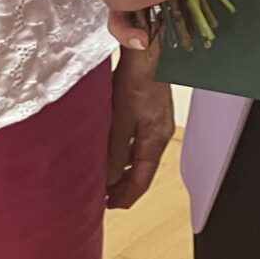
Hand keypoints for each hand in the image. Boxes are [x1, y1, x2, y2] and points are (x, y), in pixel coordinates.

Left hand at [105, 45, 174, 209]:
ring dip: (121, 168)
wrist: (145, 52)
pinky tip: (108, 150)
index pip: (143, 180)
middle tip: (100, 196)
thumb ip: (113, 152)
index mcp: (156, 140)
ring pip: (138, 155)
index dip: (125, 196)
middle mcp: (159, 134)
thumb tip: (107, 180)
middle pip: (142, 170)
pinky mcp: (148, 111)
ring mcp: (155, 122)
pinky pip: (136, 140)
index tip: (107, 206)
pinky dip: (123, 151)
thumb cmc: (136, 82)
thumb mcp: (120, 121)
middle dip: (122, 185)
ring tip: (100, 176)